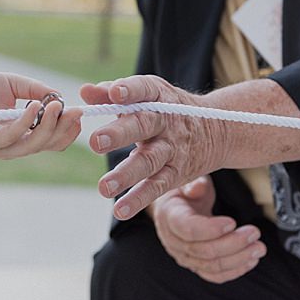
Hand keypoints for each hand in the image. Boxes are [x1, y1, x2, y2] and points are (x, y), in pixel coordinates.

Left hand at [0, 71, 81, 158]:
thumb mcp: (14, 85)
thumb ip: (36, 90)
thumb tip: (59, 97)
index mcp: (21, 134)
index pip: (52, 141)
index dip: (68, 130)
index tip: (79, 112)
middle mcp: (12, 145)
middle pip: (48, 145)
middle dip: (65, 129)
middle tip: (76, 110)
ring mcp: (0, 147)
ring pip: (34, 144)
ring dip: (50, 125)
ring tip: (57, 105)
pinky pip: (13, 135)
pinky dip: (27, 121)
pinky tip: (35, 106)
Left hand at [80, 75, 227, 219]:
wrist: (215, 131)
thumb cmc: (165, 110)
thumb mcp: (145, 96)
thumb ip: (112, 93)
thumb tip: (85, 92)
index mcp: (157, 96)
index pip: (144, 89)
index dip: (130, 90)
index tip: (114, 93)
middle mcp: (166, 121)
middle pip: (143, 125)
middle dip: (119, 134)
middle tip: (95, 142)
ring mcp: (172, 149)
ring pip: (149, 161)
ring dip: (126, 175)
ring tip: (104, 188)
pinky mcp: (175, 173)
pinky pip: (156, 187)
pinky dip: (138, 199)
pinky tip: (120, 210)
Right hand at [147, 176, 266, 283]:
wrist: (175, 206)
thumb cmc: (183, 191)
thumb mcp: (186, 180)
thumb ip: (193, 182)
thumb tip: (197, 187)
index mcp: (169, 216)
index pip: (187, 229)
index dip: (211, 229)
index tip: (232, 222)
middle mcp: (173, 240)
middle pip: (203, 251)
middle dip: (233, 244)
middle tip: (254, 232)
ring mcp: (183, 256)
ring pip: (211, 266)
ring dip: (239, 259)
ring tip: (258, 247)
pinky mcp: (195, 265)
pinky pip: (214, 275)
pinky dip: (234, 271)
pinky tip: (250, 260)